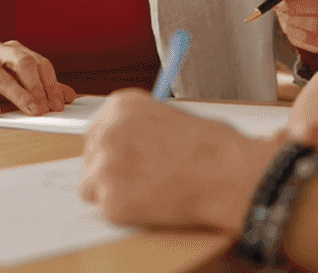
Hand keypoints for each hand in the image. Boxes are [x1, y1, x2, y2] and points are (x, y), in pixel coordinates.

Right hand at [0, 39, 75, 117]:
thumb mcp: (11, 79)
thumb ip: (38, 86)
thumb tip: (69, 96)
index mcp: (12, 49)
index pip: (39, 62)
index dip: (52, 83)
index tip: (60, 104)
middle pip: (23, 64)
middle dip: (38, 87)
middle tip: (48, 109)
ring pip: (1, 76)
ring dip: (19, 95)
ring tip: (32, 111)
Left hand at [80, 88, 280, 230]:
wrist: (227, 173)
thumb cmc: (212, 146)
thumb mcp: (172, 116)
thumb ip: (141, 126)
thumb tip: (130, 143)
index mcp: (122, 106)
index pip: (96, 128)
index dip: (112, 146)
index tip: (124, 155)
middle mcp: (108, 132)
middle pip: (91, 156)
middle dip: (111, 168)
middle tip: (141, 176)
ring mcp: (106, 168)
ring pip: (91, 186)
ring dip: (113, 190)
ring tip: (147, 190)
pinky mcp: (112, 201)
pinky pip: (107, 210)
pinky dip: (126, 210)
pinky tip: (152, 202)